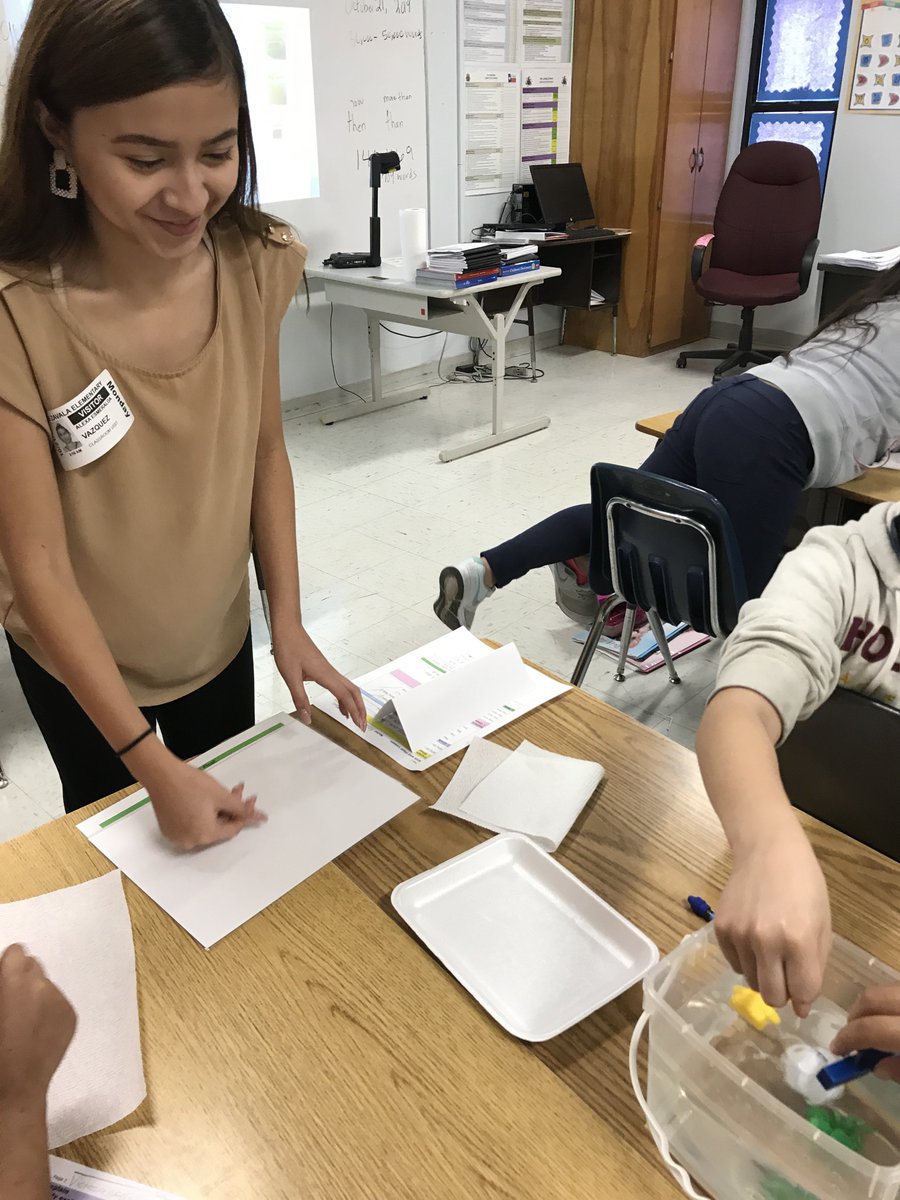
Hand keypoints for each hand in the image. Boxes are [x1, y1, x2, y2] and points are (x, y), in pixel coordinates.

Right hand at [0, 944, 75, 1107]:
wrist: (13, 1089)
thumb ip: (0, 984)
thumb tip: (5, 978)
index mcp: (14, 981)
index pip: (16, 953)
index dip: (6, 968)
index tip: (2, 985)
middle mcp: (41, 984)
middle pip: (33, 966)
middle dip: (22, 980)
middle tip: (10, 1005)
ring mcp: (60, 1001)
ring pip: (46, 985)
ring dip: (35, 995)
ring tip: (23, 1023)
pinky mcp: (72, 1017)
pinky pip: (57, 1003)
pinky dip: (48, 1012)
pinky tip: (36, 1035)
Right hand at [146, 759, 265, 849]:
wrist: (161, 774)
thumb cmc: (193, 784)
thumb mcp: (221, 796)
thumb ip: (242, 810)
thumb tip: (261, 818)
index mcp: (205, 836)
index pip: (233, 829)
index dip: (244, 813)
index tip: (250, 798)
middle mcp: (191, 842)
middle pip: (219, 827)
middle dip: (230, 809)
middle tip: (236, 791)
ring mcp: (178, 837)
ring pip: (205, 826)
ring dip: (217, 810)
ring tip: (222, 793)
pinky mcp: (169, 829)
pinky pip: (191, 825)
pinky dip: (201, 814)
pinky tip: (205, 799)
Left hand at [272, 622, 366, 730]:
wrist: (288, 630)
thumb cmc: (289, 649)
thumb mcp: (290, 677)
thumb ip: (300, 699)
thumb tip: (307, 718)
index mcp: (325, 675)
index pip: (345, 696)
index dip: (354, 711)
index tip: (359, 725)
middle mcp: (331, 672)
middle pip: (353, 691)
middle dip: (360, 708)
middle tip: (362, 724)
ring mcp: (329, 670)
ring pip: (349, 687)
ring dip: (354, 703)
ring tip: (354, 718)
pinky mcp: (325, 668)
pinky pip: (340, 684)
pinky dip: (344, 696)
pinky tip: (340, 705)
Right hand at [715, 819, 830, 1016]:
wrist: (768, 850)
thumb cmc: (804, 885)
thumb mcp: (822, 924)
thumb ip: (815, 967)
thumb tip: (801, 1004)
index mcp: (798, 940)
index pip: (802, 993)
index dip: (805, 998)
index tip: (803, 993)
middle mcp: (765, 941)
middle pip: (772, 997)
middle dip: (783, 994)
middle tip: (786, 976)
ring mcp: (739, 935)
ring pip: (751, 982)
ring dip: (764, 975)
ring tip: (770, 950)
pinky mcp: (720, 929)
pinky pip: (734, 964)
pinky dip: (746, 960)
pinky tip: (754, 938)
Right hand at [831, 986, 899, 1082]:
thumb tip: (878, 1066)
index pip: (870, 1028)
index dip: (848, 1038)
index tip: (837, 1050)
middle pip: (872, 999)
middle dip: (855, 1015)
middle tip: (852, 1034)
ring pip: (886, 989)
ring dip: (872, 1006)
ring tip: (874, 1025)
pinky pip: (898, 990)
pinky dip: (890, 1002)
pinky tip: (894, 1019)